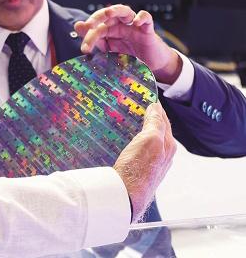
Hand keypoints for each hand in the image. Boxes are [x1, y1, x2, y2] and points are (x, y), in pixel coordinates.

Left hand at [74, 5, 181, 83]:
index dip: (88, 35)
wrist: (152, 65)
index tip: (84, 48)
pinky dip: (141, 17)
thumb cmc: (132, 56)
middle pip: (107, 15)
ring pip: (125, 11)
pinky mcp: (147, 30)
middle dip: (96, 18)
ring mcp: (134, 26)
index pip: (96, 27)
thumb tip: (77, 26)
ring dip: (116, 9)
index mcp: (110, 30)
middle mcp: (120, 25)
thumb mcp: (111, 50)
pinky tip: (135, 22)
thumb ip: (95, 39)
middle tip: (89, 26)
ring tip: (109, 12)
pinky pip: (146, 18)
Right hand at [113, 102, 175, 221]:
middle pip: (159, 131)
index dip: (156, 109)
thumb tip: (156, 108)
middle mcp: (164, 155)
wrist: (126, 196)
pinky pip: (141, 150)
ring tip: (133, 120)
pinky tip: (128, 141)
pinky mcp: (140, 171)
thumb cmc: (138, 170)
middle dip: (152, 118)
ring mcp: (153, 164)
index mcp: (168, 145)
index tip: (148, 98)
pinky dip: (137, 141)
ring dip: (144, 130)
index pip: (164, 120)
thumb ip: (155, 123)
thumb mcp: (149, 140)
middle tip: (140, 107)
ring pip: (150, 141)